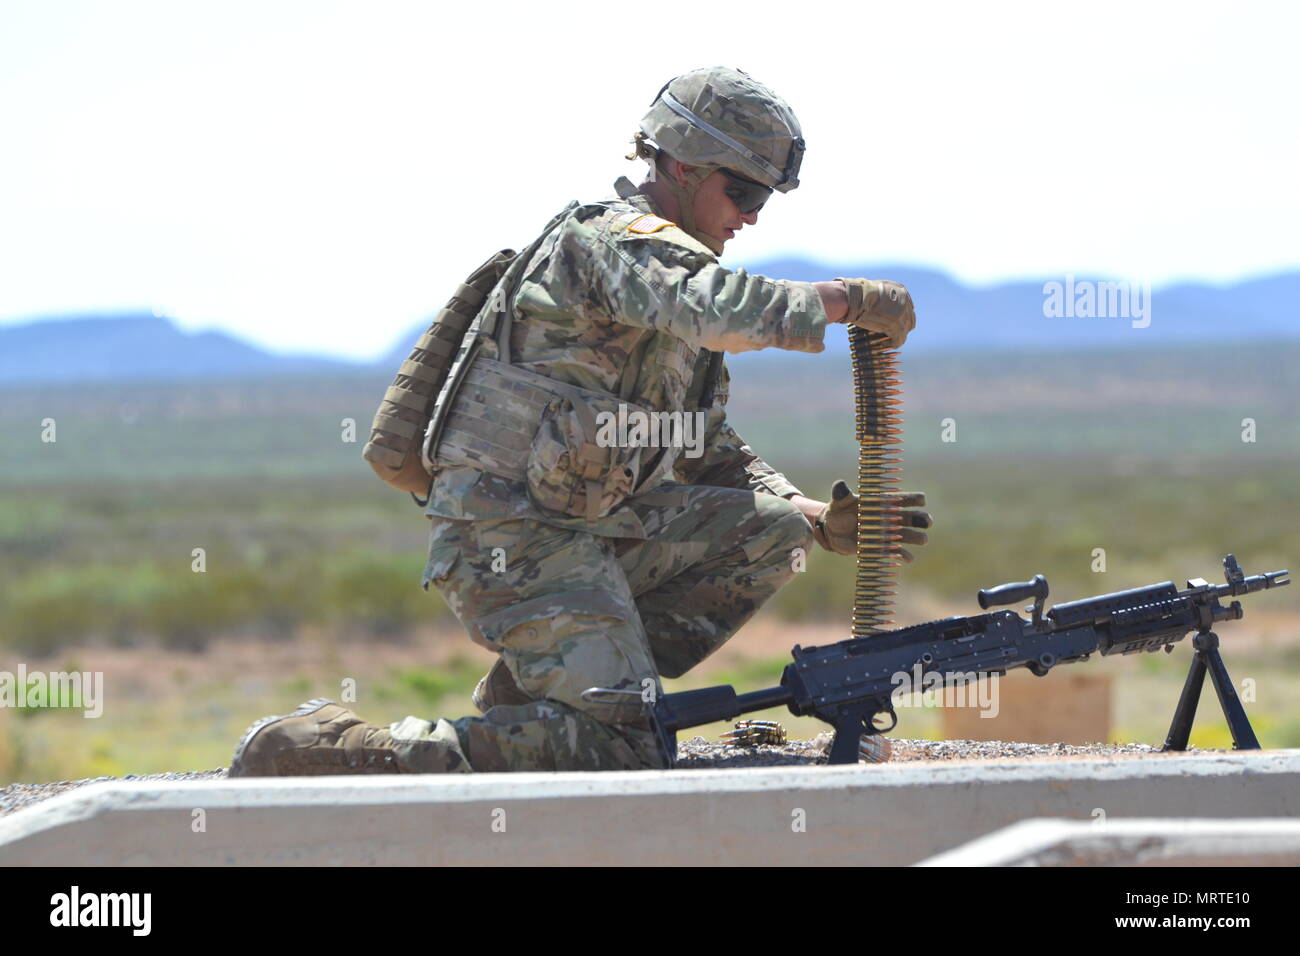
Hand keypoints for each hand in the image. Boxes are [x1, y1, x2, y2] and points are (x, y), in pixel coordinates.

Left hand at [811, 479, 932, 560]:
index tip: (921, 500)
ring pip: (909, 535)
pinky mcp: (882, 547)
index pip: (904, 499)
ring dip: (917, 538)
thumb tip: (840, 484)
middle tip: (926, 521)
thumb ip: (841, 493)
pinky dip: (904, 555)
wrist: (832, 529)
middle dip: (922, 519)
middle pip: (913, 517)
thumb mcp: (839, 501)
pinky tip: (908, 557)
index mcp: (884, 503)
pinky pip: (897, 552)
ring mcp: (888, 533)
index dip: (915, 498)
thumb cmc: (838, 510)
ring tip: (923, 540)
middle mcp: (890, 517)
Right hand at [834, 278, 915, 348]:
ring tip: (891, 341)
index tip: (897, 323)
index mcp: (901, 292)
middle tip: (894, 334)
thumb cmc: (860, 293)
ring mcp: (901, 314)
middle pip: (910, 320)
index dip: (903, 317)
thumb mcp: (878, 288)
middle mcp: (905, 302)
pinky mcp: (895, 325)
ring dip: (899, 337)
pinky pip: (899, 339)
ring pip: (905, 331)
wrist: (856, 297)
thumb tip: (879, 303)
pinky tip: (890, 345)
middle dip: (903, 328)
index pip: (908, 308)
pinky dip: (895, 343)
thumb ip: (884, 296)